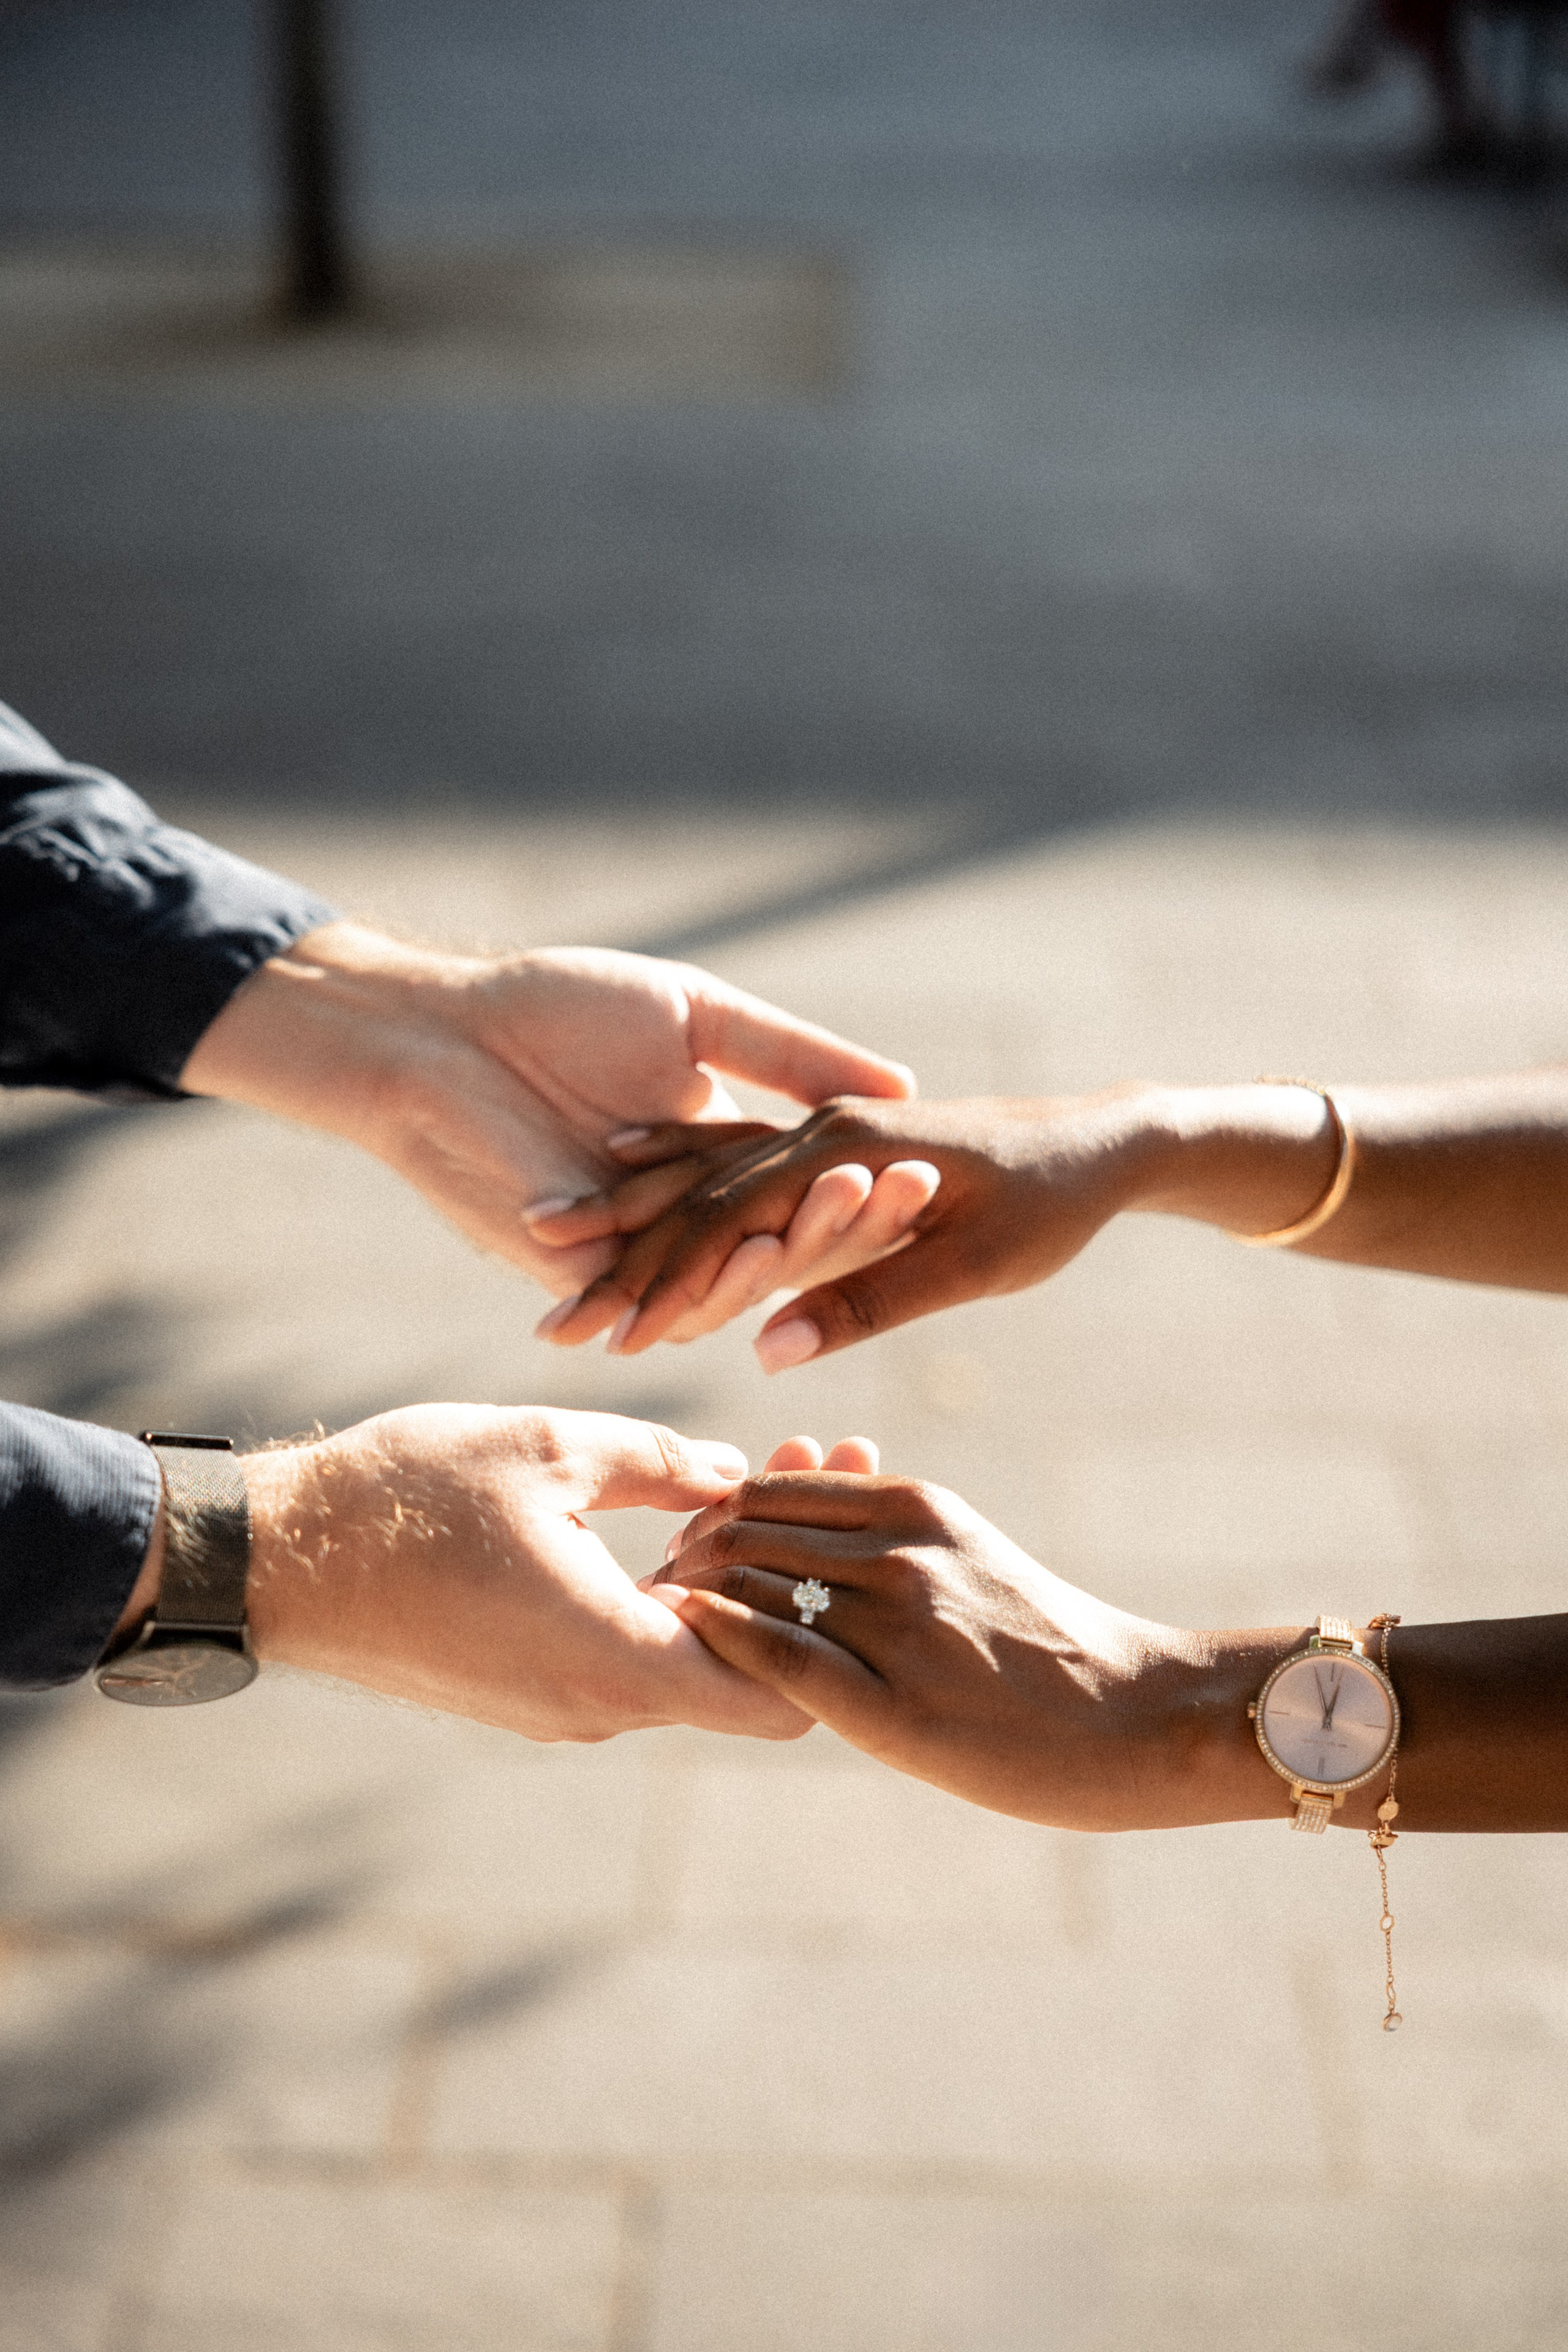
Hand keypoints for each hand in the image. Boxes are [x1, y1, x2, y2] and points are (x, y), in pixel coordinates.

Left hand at [181, 925, 913, 1298]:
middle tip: (916, 1188)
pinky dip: (718, 1279)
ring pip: (736, 1277)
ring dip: (800, 1245)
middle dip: (852, 1214)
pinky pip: (664, 1299)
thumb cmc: (562, 1007)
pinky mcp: (586, 1278)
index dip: (866, 1174)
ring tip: (859, 1204)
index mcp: (716, 1159)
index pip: (806, 1184)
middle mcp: (685, 1217)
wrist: (450, 1031)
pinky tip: (766, 1251)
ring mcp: (637, 1254)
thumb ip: (791, 1055)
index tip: (932, 1156)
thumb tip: (899, 1085)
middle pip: (786, 1236)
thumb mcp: (701, 1017)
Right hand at [237, 1404, 815, 1741]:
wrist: (279, 1560)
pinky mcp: (529, 1689)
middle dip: (790, 1572)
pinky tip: (681, 1520)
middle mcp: (598, 1706)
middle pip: (744, 1669)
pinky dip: (670, 1596)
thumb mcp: (550, 1450)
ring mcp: (561, 1705)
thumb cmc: (408, 1497)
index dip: (827, 1616)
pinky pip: (629, 1655)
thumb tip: (740, 1474)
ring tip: (757, 1476)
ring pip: (686, 1659)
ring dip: (728, 1579)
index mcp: (617, 1660)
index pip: (782, 1693)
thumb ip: (665, 1464)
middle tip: (816, 1467)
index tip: (843, 1520)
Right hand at [529, 1092, 1157, 1365]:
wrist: (1099, 1138)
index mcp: (845, 1155)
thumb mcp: (969, 1267)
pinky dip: (667, 1162)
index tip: (600, 1338)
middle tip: (546, 1315)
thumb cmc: (1046, 1209)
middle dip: (617, 1257)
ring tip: (543, 1239)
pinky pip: (729, 1145)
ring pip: (700, 1167)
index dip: (661, 1284)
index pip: (726, 1226)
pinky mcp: (827, 1132)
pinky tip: (616, 1163)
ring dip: (624, 1208)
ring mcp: (818, 1126)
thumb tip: (765, 1349)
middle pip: (695, 1197)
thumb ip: (867, 1302)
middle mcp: (818, 1131)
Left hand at [646, 1469, 1304, 1827]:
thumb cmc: (1049, 1642)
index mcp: (916, 1504)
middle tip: (657, 1586)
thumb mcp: (967, 1552)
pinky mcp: (892, 1704)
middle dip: (688, 1552)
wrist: (1136, 1714)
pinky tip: (685, 1637)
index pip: (774, 1488)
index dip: (714, 1513)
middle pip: (745, 1529)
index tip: (690, 1549)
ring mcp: (895, 1624)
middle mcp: (898, 1549)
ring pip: (749, 1584)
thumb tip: (805, 1527)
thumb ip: (889, 1534)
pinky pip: (776, 1656)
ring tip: (657, 1622)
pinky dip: (717, 1637)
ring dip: (689, 1596)